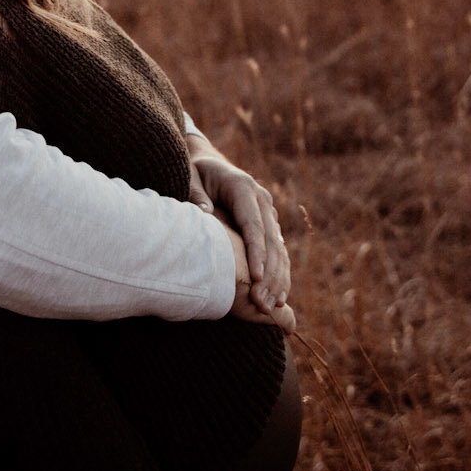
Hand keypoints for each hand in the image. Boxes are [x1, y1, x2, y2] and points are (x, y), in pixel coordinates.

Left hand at [189, 138, 291, 319]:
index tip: (256, 278)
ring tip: (272, 307)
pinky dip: (280, 275)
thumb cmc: (196, 172)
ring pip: (279, 250)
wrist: (210, 164)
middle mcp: (262, 200)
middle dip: (269, 274)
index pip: (253, 224)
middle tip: (263, 303)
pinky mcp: (270, 225)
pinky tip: (279, 298)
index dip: (256, 252)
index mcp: (244, 188)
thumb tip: (204, 212)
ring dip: (277, 280)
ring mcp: (269, 213)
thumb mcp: (190, 176)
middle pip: (271, 241)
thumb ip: (195, 193)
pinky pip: (279, 252)